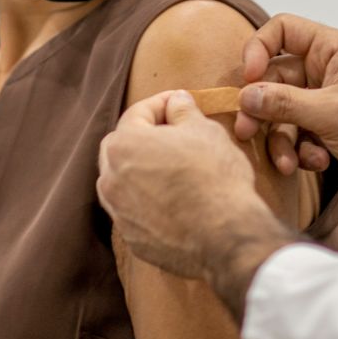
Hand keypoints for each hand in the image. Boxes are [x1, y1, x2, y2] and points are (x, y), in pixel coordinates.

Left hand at [98, 90, 290, 283]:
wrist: (226, 235)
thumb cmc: (214, 176)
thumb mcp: (204, 130)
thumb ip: (183, 110)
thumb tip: (176, 100)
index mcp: (124, 144)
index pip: (137, 113)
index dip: (161, 103)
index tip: (179, 102)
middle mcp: (111, 178)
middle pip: (121, 145)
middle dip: (144, 135)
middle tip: (173, 133)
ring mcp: (119, 211)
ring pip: (123, 180)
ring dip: (141, 169)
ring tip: (171, 167)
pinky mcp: (132, 238)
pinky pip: (134, 210)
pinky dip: (147, 200)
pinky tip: (172, 199)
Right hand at [237, 14, 337, 204]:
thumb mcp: (330, 114)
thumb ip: (283, 103)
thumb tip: (245, 96)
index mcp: (334, 49)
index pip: (283, 30)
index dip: (259, 49)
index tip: (248, 78)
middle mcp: (328, 68)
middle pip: (276, 78)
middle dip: (263, 108)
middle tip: (246, 131)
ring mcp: (327, 97)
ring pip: (284, 110)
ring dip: (282, 138)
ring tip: (287, 162)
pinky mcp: (327, 124)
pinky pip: (298, 130)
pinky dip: (301, 148)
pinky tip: (316, 161)